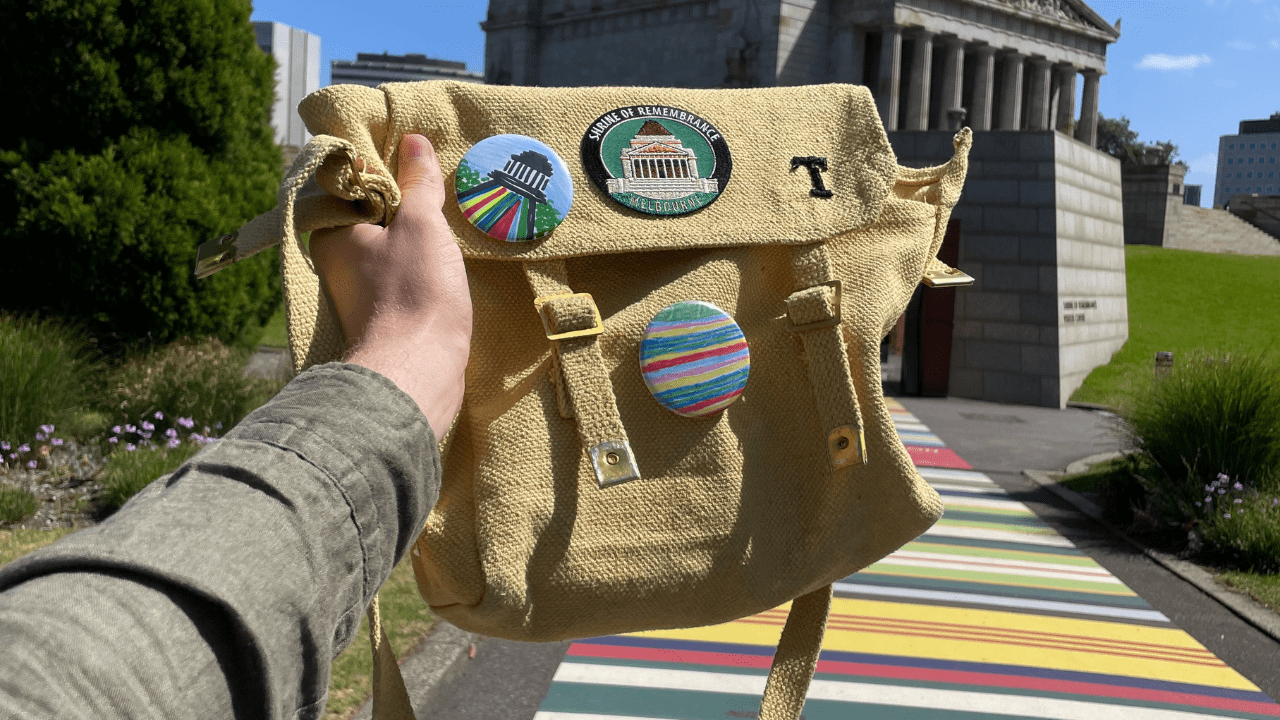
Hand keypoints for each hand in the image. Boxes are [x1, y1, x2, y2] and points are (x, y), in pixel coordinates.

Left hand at [310, 135, 471, 438]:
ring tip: (443, 218)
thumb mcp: (422, 225)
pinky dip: (415, 262)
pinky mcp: (380, 314)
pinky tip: (440, 260)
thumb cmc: (414, 293)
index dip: (382, 167)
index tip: (413, 157)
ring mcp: (357, 290)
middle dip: (401, 202)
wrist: (417, 371)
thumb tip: (414, 140)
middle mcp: (335, 260)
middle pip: (368, 215)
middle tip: (435, 184)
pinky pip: (396, 273)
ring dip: (411, 233)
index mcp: (331, 231)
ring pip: (384, 245)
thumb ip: (419, 182)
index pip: (349, 183)